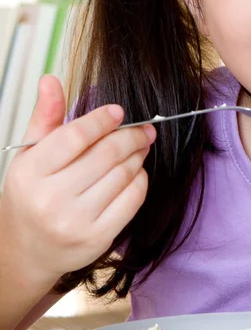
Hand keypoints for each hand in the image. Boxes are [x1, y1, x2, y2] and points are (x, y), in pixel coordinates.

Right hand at [0, 75, 155, 285]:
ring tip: (139, 147)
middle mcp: (51, 199)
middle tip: (144, 128)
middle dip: (131, 135)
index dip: (102, 120)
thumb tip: (51, 80)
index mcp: (31, 173)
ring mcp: (75, 222)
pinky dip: (140, 180)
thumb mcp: (31, 154)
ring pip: (123, 174)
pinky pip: (133, 199)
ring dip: (137, 155)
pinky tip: (135, 173)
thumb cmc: (32, 194)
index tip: (118, 111)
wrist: (27, 250)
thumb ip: (45, 117)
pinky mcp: (97, 238)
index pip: (76, 136)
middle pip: (107, 154)